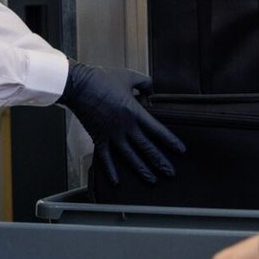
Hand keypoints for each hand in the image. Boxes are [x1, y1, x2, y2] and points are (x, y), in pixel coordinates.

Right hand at [57, 62, 184, 186]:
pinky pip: (105, 158)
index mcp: (134, 112)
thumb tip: (151, 94)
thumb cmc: (101, 79)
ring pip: (130, 157)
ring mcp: (111, 134)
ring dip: (142, 170)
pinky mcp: (98, 137)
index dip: (170, 141)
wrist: (78, 85)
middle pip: (147, 148)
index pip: (157, 130)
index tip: (180, 150)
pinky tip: (116, 181)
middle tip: (170, 173)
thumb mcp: (129, 76)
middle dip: (160, 162)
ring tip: (152, 180)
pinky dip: (110, 170)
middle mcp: (125, 127)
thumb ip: (145, 84)